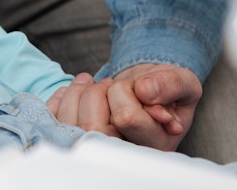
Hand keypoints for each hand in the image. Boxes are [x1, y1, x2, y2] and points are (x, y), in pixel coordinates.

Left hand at [48, 64, 200, 150]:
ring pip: (70, 123)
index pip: (126, 118)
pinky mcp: (75, 142)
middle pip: (93, 126)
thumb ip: (170, 84)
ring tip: (94, 84)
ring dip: (78, 92)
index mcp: (155, 146)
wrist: (147, 91)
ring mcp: (97, 152)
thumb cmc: (165, 89)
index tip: (135, 86)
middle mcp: (124, 155)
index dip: (125, 91)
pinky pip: (54, 121)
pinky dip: (61, 98)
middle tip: (111, 83)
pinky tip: (76, 91)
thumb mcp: (181, 81)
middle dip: (97, 92)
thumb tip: (146, 90)